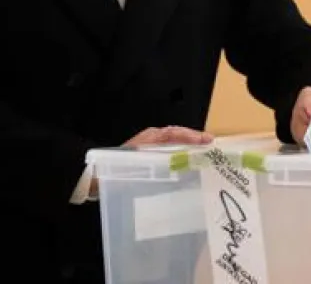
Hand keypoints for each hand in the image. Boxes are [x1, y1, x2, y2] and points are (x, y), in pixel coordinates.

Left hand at [89, 126, 213, 197]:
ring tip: (205, 160)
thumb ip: (160, 156)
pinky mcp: (148, 162)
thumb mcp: (142, 159)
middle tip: (212, 150)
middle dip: (195, 143)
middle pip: (178, 138)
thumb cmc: (119, 167)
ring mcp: (150, 151)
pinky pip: (169, 157)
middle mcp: (152, 141)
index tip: (208, 141)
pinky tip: (188, 171)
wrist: (98, 178)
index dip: (193, 136)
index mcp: (151, 137)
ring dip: (189, 152)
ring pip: (175, 148)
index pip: (176, 132)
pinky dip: (181, 160)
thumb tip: (180, 154)